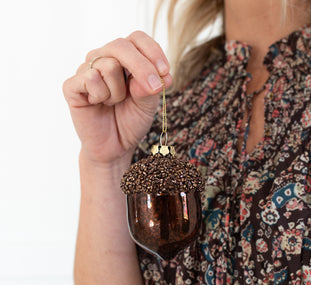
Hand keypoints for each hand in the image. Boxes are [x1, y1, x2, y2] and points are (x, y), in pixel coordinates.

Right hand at [63, 31, 172, 166]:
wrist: (114, 148)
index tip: (165, 72)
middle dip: (142, 67)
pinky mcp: (72, 85)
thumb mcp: (148, 104)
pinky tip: (98, 104)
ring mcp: (86, 70)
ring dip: (119, 91)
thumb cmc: (130, 122)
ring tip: (114, 103)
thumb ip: (151, 87)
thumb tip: (158, 73)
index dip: (152, 51)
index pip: (137, 39)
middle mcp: (103, 58)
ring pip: (108, 65)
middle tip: (154, 88)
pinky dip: (102, 95)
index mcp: (124, 58)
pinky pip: (91, 79)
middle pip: (121, 45)